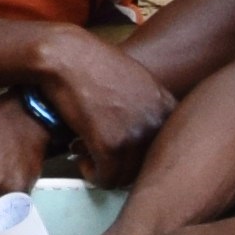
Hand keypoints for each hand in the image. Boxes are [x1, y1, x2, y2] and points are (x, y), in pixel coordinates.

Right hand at [27, 26, 174, 174]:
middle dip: (122, 165)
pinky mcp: (112, 145)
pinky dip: (92, 174)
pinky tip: (82, 158)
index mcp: (168, 108)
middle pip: (146, 166)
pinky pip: (107, 179)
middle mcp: (158, 122)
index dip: (138, 152)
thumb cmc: (93, 65)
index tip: (120, 148)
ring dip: (106, 171)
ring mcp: (137, 135)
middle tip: (100, 153)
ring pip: (126, 177)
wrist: (66, 56)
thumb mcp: (137, 82)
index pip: (164, 149)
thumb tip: (147, 141)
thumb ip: (150, 110)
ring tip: (89, 154)